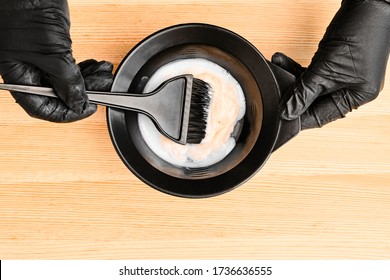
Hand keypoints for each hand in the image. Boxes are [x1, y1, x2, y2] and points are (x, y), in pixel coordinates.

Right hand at [0, 1, 110, 121]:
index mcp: (18, 76)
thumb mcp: (53, 54)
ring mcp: (39, 62)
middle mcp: (26, 72)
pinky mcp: (50, 52)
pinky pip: (68, 69)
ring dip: (88, 81)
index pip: (42, 108)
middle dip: (82, 94)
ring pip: (66, 83)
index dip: (67, 113)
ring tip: (103, 75)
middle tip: (101, 89)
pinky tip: (96, 67)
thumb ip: (68, 83)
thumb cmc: (27, 11)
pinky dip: (84, 70)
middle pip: (57, 97)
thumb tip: (79, 104)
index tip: (87, 110)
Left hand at [273, 0, 389, 129]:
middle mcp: (351, 88)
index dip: (298, 117)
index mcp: (356, 97)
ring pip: (310, 85)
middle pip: (313, 101)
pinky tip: (281, 61)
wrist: (368, 1)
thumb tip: (287, 112)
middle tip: (273, 94)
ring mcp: (343, 74)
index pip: (321, 115)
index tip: (279, 116)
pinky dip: (296, 68)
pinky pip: (312, 72)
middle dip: (292, 95)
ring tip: (276, 69)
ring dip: (291, 78)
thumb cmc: (359, 32)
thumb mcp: (325, 70)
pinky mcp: (335, 62)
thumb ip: (304, 92)